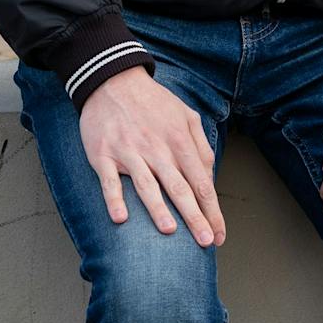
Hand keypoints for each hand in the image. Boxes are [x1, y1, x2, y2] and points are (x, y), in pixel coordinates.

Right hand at [80, 66, 224, 246]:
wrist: (113, 80)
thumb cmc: (153, 103)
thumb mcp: (185, 114)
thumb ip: (200, 144)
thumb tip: (210, 174)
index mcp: (179, 139)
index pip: (200, 181)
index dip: (211, 209)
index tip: (218, 234)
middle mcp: (157, 148)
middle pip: (179, 187)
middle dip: (194, 216)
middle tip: (205, 241)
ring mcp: (129, 152)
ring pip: (147, 185)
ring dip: (159, 209)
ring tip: (171, 231)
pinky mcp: (104, 155)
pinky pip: (110, 181)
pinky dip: (115, 199)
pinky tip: (121, 218)